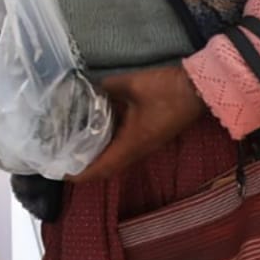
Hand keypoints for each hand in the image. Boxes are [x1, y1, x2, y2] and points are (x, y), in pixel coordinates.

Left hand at [68, 65, 206, 183]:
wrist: (198, 89)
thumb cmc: (167, 90)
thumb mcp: (131, 85)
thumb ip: (107, 88)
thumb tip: (90, 88)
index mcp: (132, 143)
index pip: (103, 168)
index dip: (81, 174)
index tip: (61, 173)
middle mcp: (139, 149)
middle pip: (108, 168)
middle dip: (85, 168)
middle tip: (62, 160)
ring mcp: (146, 144)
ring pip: (117, 158)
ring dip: (97, 158)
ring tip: (74, 149)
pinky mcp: (149, 135)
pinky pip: (124, 146)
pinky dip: (108, 145)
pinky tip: (96, 132)